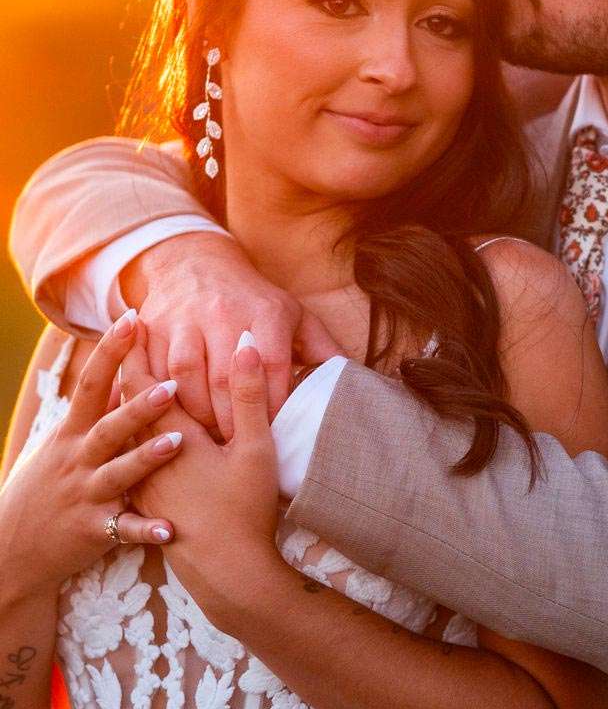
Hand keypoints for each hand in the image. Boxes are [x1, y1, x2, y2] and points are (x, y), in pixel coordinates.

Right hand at [0, 313, 178, 600]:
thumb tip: (124, 371)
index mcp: (72, 433)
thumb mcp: (62, 443)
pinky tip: (170, 530)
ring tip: (179, 442)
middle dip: (138, 406)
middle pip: (108, 427)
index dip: (111, 351)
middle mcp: (77, 459)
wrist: (11, 548)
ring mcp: (85, 495)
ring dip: (147, 458)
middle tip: (172, 384)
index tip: (133, 317)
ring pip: (118, 473)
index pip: (91, 383)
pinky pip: (123, 530)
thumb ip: (94, 411)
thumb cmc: (46, 487)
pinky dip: (145, 530)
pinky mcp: (92, 530)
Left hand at [119, 329, 281, 611]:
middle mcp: (147, 458)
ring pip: (127, 438)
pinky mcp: (148, 507)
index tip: (134, 324)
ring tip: (133, 388)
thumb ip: (250, 395)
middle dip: (128, 376)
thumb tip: (247, 343)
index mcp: (171, 436)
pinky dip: (136, 444)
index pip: (142, 382)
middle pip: (127, 408)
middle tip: (128, 346)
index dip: (137, 351)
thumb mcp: (256, 449)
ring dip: (130, 411)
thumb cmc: (244, 511)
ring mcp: (144, 485)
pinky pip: (133, 464)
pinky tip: (146, 444)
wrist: (228, 576)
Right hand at [121, 232, 339, 437]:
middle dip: (232, 419)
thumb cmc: (253, 299)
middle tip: (237, 446)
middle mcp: (222, 312)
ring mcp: (182, 319)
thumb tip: (357, 381)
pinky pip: (149, 370)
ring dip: (196, 414)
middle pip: (225, 378)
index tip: (272, 432)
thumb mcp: (293, 315)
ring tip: (207, 437)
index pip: (271, 366)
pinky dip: (158, 398)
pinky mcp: (150, 327)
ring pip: (184, 376)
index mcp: (265, 312)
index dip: (272, 404)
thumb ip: (323, 349)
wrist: (195, 262)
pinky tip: (172, 418)